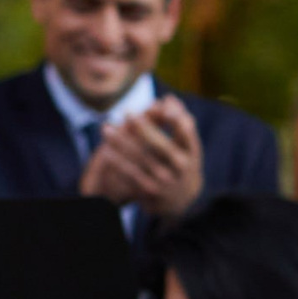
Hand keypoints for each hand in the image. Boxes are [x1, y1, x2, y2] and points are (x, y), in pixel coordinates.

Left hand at [81, 99, 205, 218]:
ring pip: (141, 159)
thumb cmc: (181, 161)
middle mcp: (180, 167)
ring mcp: (165, 180)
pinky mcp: (149, 190)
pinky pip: (131, 175)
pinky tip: (106, 151)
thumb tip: (168, 97)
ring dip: (122, 143)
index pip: (187, 134)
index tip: (162, 106)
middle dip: (144, 129)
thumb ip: (179, 121)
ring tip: (106, 128)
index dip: (177, 121)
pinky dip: (118, 163)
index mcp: (192, 152)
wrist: (180, 200)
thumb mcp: (187, 144)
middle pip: (161, 146)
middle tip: (127, 112)